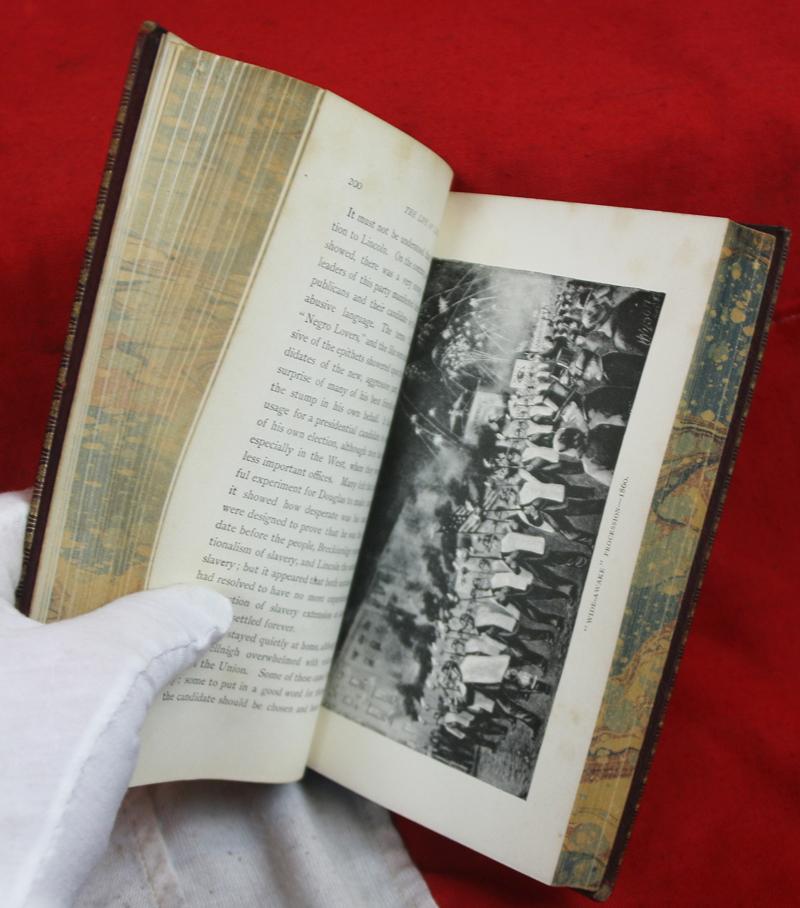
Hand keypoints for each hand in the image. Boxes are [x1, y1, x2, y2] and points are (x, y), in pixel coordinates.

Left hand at [0, 491, 231, 906]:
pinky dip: (84, 679)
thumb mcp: (106, 677)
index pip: (19, 522)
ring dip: (99, 631)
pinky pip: (39, 687)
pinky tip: (140, 685)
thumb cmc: (22, 773)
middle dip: (103, 576)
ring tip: (166, 621)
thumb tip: (207, 603)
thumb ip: (160, 623)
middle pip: (30, 583)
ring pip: (38, 639)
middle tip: (166, 568)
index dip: (85, 513)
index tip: (143, 518)